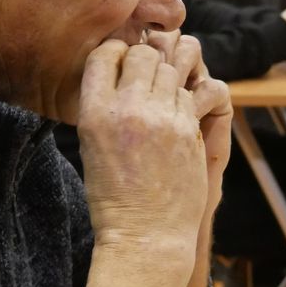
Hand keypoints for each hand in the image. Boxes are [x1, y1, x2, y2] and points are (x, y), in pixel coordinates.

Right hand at [76, 36, 229, 256]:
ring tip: (166, 92)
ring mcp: (160, 117)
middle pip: (143, 54)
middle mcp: (126, 109)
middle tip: (149, 76)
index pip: (105, 54)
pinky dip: (188, 98)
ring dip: (171, 76)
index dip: (117, 52)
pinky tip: (181, 112)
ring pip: (172, 69)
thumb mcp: (92, 146)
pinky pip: (193, 93)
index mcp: (94, 113)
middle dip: (147, 59)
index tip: (124, 61)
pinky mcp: (188, 129)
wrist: (145, 234)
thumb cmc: (113, 197)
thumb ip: (105, 108)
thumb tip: (121, 75)